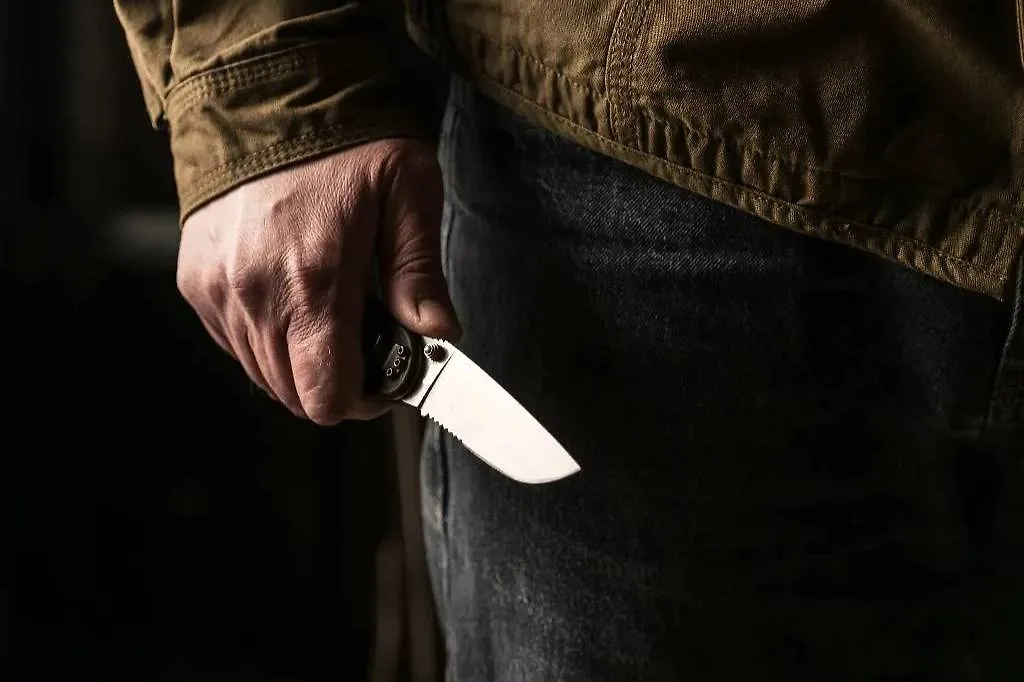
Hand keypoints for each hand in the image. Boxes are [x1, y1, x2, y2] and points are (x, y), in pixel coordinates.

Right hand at [175, 139, 460, 423]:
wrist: (264, 92)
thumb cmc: (345, 139)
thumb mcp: (407, 190)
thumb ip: (420, 272)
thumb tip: (439, 335)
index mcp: (312, 279)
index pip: (325, 394)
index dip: (361, 401)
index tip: (384, 380)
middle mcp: (255, 293)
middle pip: (292, 393)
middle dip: (334, 383)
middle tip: (365, 346)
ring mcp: (218, 289)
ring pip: (260, 373)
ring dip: (300, 363)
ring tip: (330, 317)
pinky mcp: (196, 280)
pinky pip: (232, 341)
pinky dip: (265, 338)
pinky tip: (292, 301)